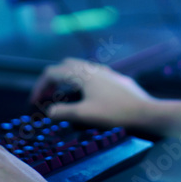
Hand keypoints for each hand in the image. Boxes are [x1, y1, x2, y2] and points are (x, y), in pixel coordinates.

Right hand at [29, 58, 154, 127]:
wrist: (146, 112)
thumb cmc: (115, 113)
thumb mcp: (84, 115)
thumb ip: (63, 112)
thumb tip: (49, 111)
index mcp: (82, 74)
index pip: (53, 73)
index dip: (40, 85)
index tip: (34, 101)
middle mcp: (92, 68)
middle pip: (65, 66)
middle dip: (53, 79)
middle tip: (47, 96)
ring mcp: (105, 72)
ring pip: (80, 69)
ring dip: (67, 80)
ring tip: (63, 96)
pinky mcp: (115, 79)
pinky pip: (92, 74)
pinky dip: (81, 82)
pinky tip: (86, 96)